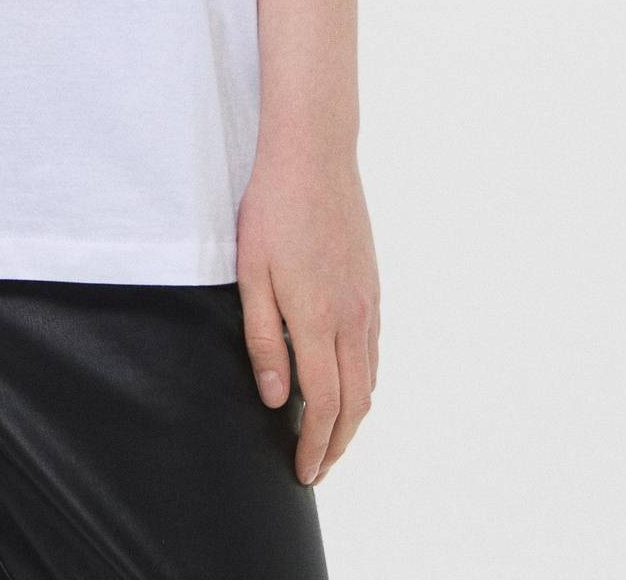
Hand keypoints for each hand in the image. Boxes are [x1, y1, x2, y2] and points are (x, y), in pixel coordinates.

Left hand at [235, 143, 378, 487]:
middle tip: (316, 469)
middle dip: (338, 445)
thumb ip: (264, 338)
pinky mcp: (373, 284)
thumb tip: (277, 398)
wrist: (314, 154)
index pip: (324, 404)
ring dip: (354, 417)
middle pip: (356, 403)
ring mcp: (368, 301)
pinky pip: (374, 349)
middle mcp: (352, 317)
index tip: (303, 472)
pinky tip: (348, 383)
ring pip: (371, 379)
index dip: (315, 445)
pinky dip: (364, 381)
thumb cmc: (272, 209)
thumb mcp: (251, 272)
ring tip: (331, 438)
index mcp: (317, 318)